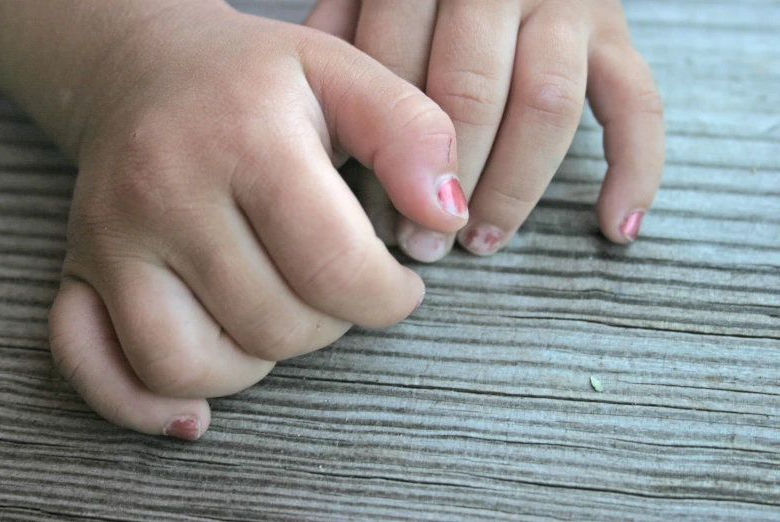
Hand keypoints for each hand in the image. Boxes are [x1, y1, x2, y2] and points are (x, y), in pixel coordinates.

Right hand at [46, 1, 464, 437]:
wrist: (146, 72)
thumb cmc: (256, 81)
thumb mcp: (347, 73)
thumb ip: (412, 136)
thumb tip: (445, 219)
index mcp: (245, 137)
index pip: (334, 266)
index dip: (388, 297)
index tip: (397, 285)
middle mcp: (164, 191)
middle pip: (273, 324)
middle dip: (330, 323)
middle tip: (337, 285)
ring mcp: (110, 238)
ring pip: (190, 365)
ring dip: (257, 362)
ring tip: (279, 314)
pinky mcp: (79, 272)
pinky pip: (98, 370)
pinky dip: (147, 403)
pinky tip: (194, 405)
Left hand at [308, 0, 664, 260]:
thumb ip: (348, 38)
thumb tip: (324, 134)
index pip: (399, 72)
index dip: (384, 152)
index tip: (370, 217)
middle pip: (473, 95)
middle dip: (445, 181)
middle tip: (422, 245)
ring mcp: (570, 4)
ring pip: (548, 107)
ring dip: (514, 189)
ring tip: (482, 243)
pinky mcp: (617, 30)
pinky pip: (639, 104)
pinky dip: (635, 170)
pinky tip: (614, 227)